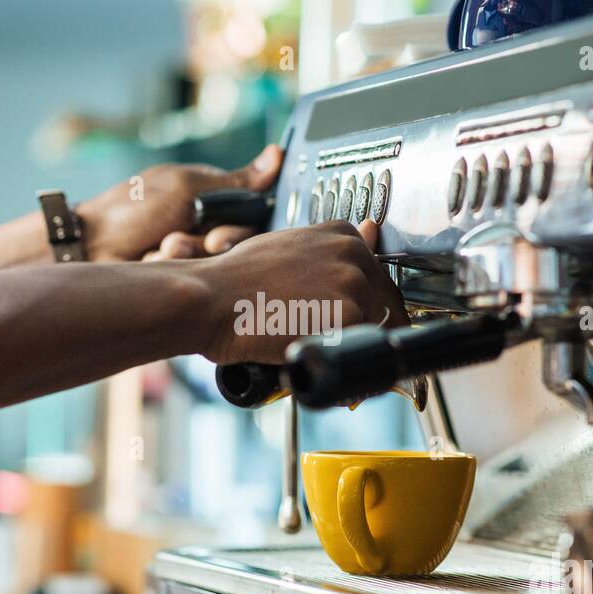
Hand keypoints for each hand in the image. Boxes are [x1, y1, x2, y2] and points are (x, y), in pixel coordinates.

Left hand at [76, 144, 282, 261]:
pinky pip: (194, 279)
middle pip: (237, 244)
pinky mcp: (180, 276)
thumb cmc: (133, 209)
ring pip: (216, 265)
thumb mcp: (188, 187)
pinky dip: (171, 269)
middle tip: (189, 241)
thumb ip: (236, 180)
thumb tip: (275, 155)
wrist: (91, 247)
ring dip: (187, 255)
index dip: (238, 228)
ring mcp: (193, 253)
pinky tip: (150, 261)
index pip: (250, 215)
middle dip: (209, 244)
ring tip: (161, 247)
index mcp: (212, 198)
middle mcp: (206, 225)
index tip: (218, 234)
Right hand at [193, 219, 408, 364]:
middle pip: (382, 306)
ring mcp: (354, 284)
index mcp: (342, 234)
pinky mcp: (349, 316)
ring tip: (306, 341)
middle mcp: (354, 253)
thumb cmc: (236, 280)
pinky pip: (359, 351)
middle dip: (357, 327)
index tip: (341, 318)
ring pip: (372, 331)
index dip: (361, 306)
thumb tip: (371, 232)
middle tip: (316, 334)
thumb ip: (330, 250)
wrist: (210, 299)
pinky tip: (311, 355)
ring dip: (347, 345)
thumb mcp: (288, 249)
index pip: (378, 278)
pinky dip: (340, 361)